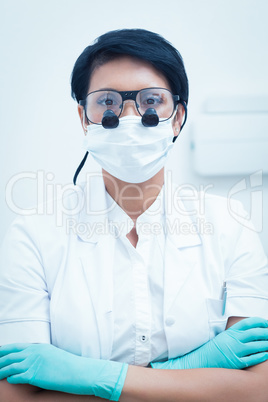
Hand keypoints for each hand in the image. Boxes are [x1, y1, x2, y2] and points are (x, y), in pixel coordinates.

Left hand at [0, 343, 127, 400]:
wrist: (81, 371)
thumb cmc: (69, 366)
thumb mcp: (53, 355)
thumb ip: (40, 355)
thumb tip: (31, 360)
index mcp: (38, 346)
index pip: (15, 347)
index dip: (3, 350)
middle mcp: (34, 352)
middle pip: (10, 356)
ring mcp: (34, 363)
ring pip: (10, 366)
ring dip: (1, 371)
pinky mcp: (35, 375)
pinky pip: (17, 377)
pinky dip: (11, 378)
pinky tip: (10, 380)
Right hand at [151, 317, 267, 369]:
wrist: (203, 360)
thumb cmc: (214, 348)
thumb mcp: (224, 336)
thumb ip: (236, 333)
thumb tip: (250, 331)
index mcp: (231, 331)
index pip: (249, 323)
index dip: (260, 322)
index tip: (267, 323)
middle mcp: (234, 340)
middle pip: (255, 333)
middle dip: (266, 332)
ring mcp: (236, 351)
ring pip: (256, 346)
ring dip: (266, 344)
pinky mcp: (237, 361)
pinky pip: (253, 358)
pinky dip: (261, 355)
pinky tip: (266, 354)